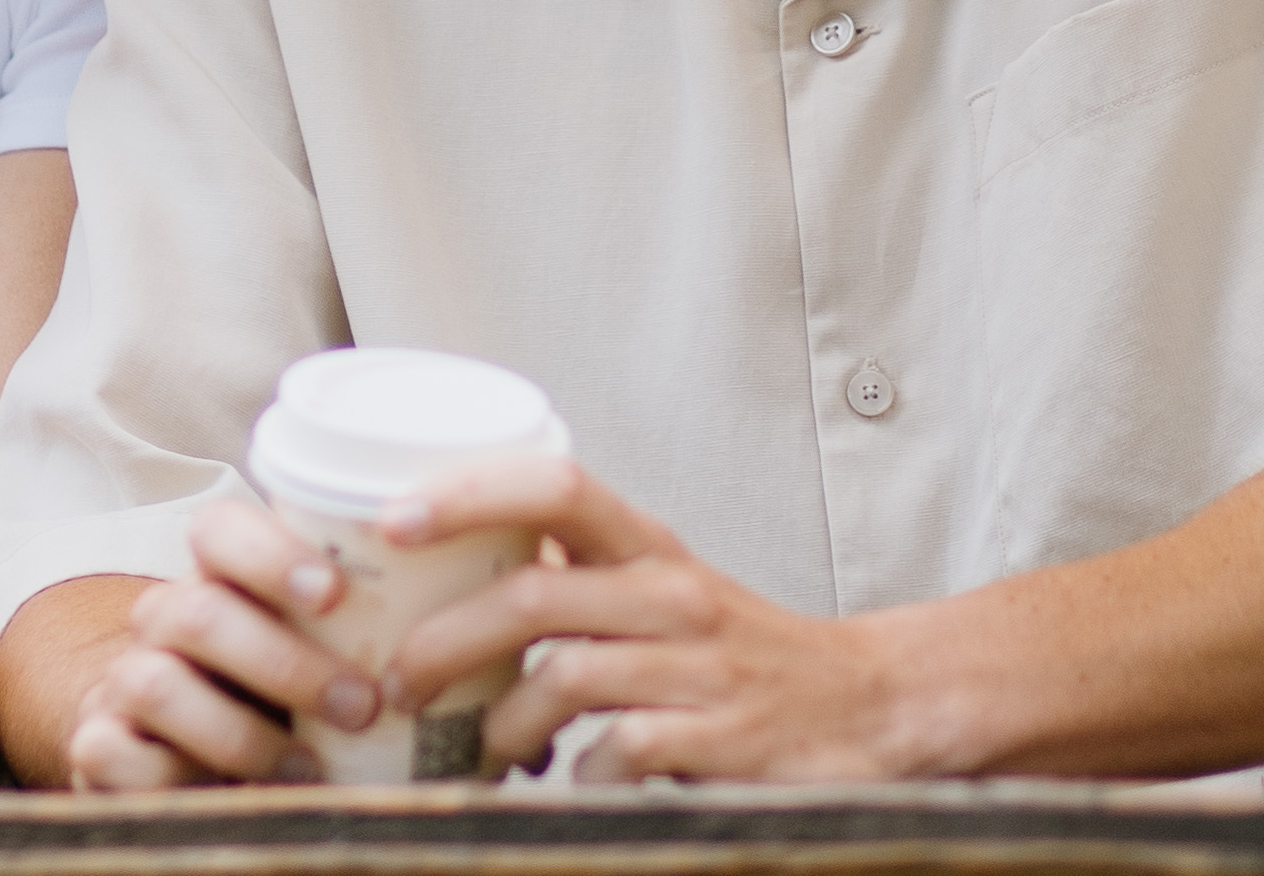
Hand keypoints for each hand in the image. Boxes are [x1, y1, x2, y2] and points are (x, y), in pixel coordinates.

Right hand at [62, 498, 387, 790]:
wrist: (174, 748)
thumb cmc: (279, 696)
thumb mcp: (318, 654)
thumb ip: (368, 636)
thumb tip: (477, 647)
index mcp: (217, 577)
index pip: (219, 529)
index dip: (271, 554)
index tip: (335, 593)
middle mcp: (163, 618)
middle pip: (199, 612)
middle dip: (286, 662)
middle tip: (361, 705)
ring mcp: (121, 680)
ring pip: (158, 683)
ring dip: (242, 732)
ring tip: (308, 767)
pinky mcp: (96, 745)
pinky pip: (114, 754)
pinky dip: (178, 780)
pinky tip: (231, 795)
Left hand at [380, 450, 916, 783]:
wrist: (870, 707)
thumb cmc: (739, 650)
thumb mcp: (658, 591)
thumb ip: (575, 576)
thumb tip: (452, 564)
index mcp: (649, 545)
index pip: (552, 481)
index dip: (466, 492)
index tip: (394, 520)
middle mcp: (671, 593)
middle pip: (533, 595)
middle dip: (444, 640)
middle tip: (399, 680)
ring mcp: (698, 667)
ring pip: (561, 679)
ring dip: (501, 724)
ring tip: (487, 749)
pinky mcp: (719, 738)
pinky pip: (615, 752)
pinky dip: (577, 774)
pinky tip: (574, 781)